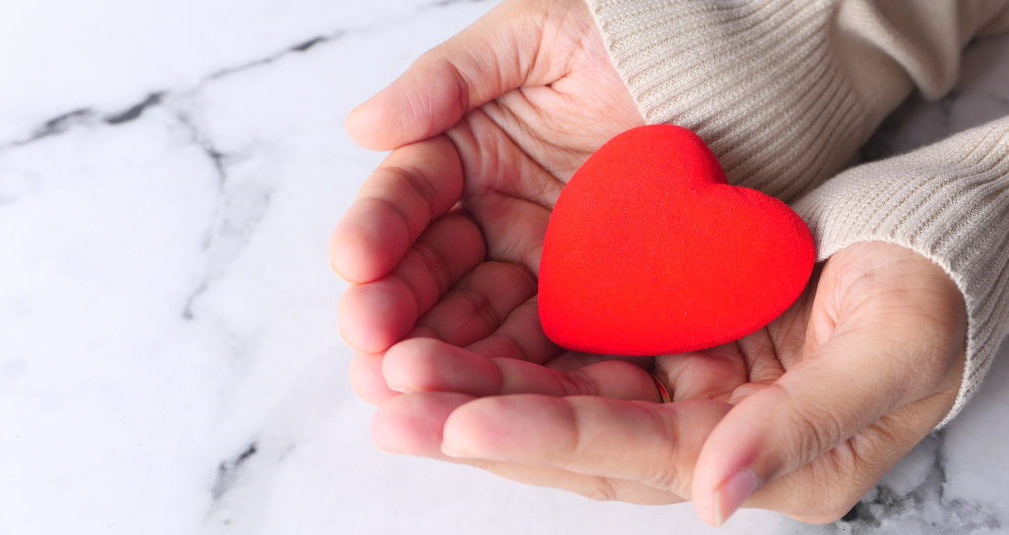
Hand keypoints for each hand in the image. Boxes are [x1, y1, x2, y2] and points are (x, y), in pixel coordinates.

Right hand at [334, 0, 642, 399]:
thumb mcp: (528, 39)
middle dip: (394, 308)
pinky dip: (513, 375)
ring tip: (403, 385)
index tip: (353, 260)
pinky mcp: (591, 305)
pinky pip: (548, 344)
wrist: (728, 71)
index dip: (377, 228)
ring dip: (440, 356)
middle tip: (368, 343)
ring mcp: (541, 267)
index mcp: (466, 155)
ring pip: (479, 320)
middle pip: (432, 272)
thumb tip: (361, 125)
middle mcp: (494, 218)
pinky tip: (483, 400)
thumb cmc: (621, 39)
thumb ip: (446, 80)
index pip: (408, 197)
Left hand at [372, 242, 965, 524]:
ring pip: (555, 396)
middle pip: (571, 437)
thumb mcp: (891, 354)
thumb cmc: (926, 300)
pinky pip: (568, 354)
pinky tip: (441, 340)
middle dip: (475, 420)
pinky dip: (504, 350)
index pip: (630, 452)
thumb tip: (720, 498)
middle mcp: (700, 438)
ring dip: (472, 387)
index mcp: (758, 456)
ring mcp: (672, 392)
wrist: (921, 246)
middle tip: (387, 402)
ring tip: (388, 372)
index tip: (458, 420)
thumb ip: (806, 425)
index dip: (544, 433)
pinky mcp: (654, 346)